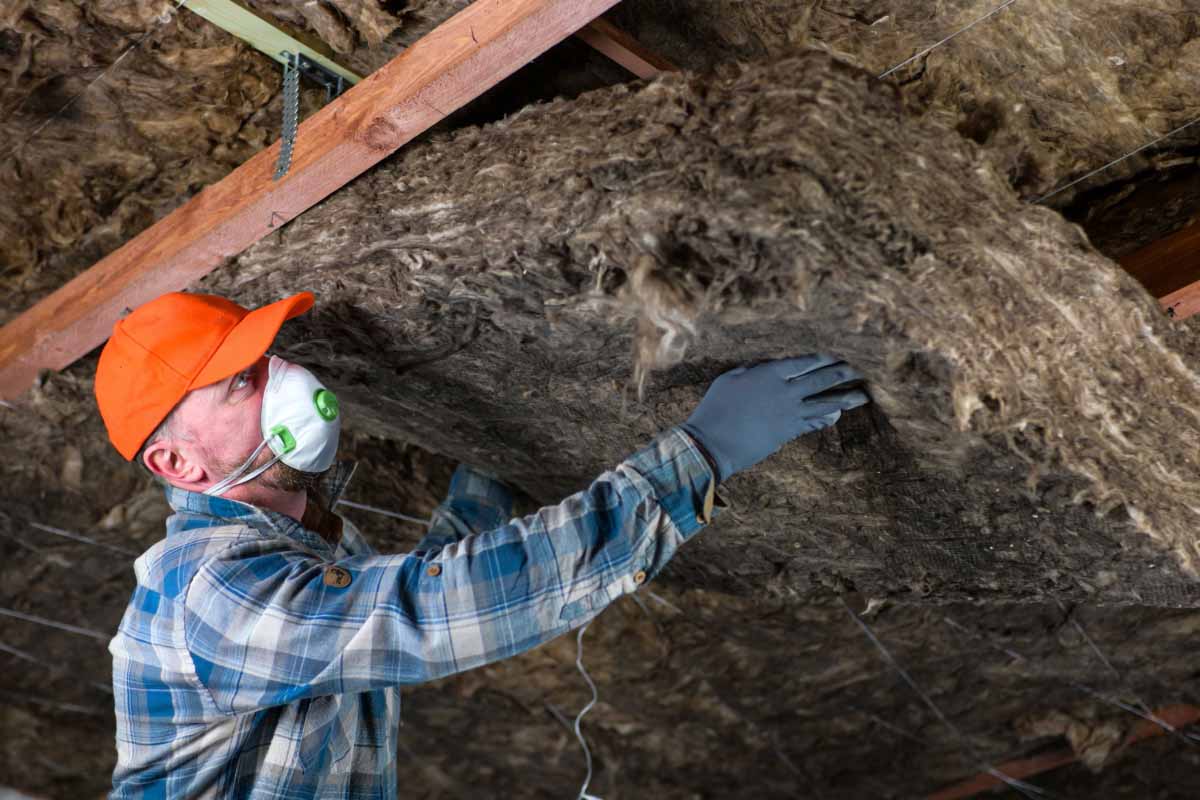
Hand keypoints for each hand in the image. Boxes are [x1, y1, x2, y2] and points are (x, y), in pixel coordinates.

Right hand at [680, 355, 869, 482]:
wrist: (714, 442)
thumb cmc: (715, 408)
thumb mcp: (729, 379)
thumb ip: (750, 369)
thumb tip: (763, 364)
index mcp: (770, 373)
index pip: (804, 362)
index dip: (823, 358)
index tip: (836, 356)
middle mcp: (785, 391)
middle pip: (821, 380)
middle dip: (842, 374)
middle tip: (858, 370)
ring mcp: (790, 413)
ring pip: (825, 403)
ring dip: (846, 399)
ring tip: (862, 396)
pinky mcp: (789, 431)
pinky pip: (814, 422)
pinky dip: (827, 418)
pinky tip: (838, 415)